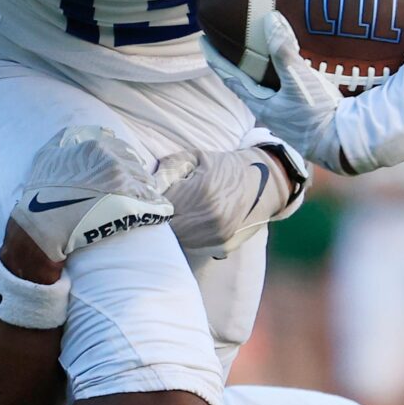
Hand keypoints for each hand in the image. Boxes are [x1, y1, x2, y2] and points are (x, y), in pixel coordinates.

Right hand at [6, 126, 172, 264]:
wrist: (43, 225)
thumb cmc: (42, 193)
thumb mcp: (46, 156)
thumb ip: (64, 138)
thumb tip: (76, 132)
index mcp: (96, 148)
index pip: (124, 150)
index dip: (123, 163)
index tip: (120, 175)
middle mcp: (113, 162)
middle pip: (137, 166)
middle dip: (135, 178)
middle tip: (129, 191)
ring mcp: (125, 185)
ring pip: (148, 185)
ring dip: (145, 193)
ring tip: (139, 203)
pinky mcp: (133, 208)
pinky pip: (158, 206)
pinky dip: (159, 210)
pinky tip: (158, 213)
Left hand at [151, 141, 307, 261]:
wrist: (263, 181)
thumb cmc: (224, 166)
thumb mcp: (196, 157)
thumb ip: (169, 167)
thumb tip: (146, 184)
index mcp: (201, 193)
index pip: (160, 210)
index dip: (148, 208)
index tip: (140, 204)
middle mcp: (210, 218)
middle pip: (167, 231)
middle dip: (156, 224)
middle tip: (148, 215)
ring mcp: (217, 235)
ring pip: (178, 242)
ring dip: (169, 234)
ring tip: (164, 221)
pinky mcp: (222, 245)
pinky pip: (192, 247)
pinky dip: (183, 239)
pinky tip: (182, 227)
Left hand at [205, 14, 368, 173]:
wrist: (343, 144)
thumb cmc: (317, 114)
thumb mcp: (299, 79)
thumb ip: (284, 51)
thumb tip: (270, 19)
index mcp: (260, 103)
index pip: (230, 77)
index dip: (216, 59)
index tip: (203, 42)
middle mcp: (269, 111)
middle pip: (245, 83)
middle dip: (237, 64)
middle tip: (231, 44)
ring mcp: (285, 115)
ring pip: (266, 89)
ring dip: (260, 72)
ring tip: (259, 54)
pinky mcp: (302, 116)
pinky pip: (284, 93)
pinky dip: (280, 78)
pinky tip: (290, 72)